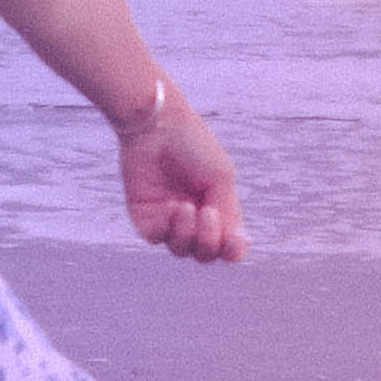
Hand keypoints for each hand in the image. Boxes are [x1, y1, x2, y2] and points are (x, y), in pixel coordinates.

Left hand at [119, 90, 245, 262]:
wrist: (159, 126)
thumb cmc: (194, 146)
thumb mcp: (221, 178)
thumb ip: (227, 212)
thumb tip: (228, 242)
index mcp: (217, 208)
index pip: (228, 245)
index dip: (234, 250)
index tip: (237, 239)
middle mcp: (193, 217)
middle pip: (205, 254)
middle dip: (210, 242)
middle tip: (208, 213)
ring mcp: (167, 217)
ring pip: (181, 250)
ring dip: (188, 234)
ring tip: (185, 206)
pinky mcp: (143, 214)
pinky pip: (157, 238)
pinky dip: (168, 227)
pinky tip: (172, 205)